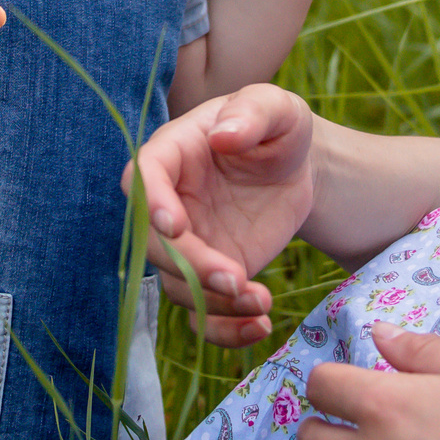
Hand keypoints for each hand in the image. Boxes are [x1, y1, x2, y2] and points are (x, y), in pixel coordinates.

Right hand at [126, 84, 317, 344]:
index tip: (174, 225)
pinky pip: (203, 313)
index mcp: (173, 153)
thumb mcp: (276, 109)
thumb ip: (252, 112)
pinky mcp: (209, 274)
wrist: (295, 170)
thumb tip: (224, 135)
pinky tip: (260, 327)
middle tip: (237, 279)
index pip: (143, 177)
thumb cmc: (278, 129)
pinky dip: (225, 330)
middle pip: (157, 243)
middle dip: (191, 266)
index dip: (150, 203)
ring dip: (213, 303)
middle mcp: (169, 202)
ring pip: (177, 285)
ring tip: (260, 302)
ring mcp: (187, 244)